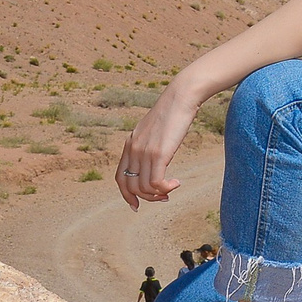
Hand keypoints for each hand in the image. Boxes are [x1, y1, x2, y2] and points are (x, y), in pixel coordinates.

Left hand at [114, 85, 197, 209]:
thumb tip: (155, 157)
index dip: (126, 195)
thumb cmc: (173, 111)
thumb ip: (149, 143)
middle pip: (131, 186)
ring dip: (159, 194)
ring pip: (144, 187)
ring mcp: (145, 152)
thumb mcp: (154, 129)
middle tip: (163, 197)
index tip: (136, 204)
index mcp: (130, 144)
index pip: (120, 178)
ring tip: (172, 189)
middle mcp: (133, 150)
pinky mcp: (159, 154)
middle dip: (147, 198)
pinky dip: (166, 188)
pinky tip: (176, 183)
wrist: (181, 97)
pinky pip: (156, 183)